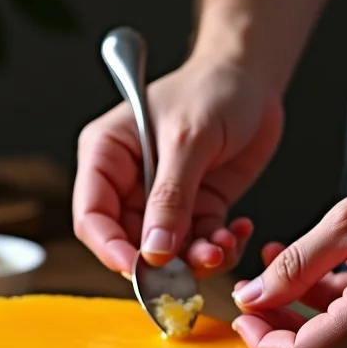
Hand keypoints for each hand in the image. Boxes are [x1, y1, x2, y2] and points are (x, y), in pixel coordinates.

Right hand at [72, 53, 283, 276]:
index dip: (109, 248)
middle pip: (128, 241)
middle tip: (193, 267)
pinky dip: (217, 249)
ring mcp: (161, 199)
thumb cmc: (213, 89)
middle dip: (161, 261)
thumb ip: (170, 198)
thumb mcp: (189, 140)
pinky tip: (236, 232)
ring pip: (166, 251)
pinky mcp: (194, 208)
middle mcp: (128, 182)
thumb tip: (155, 253)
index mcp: (106, 156)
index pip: (92, 215)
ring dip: (194, 260)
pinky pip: (198, 244)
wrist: (254, 77)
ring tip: (223, 246)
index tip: (139, 270)